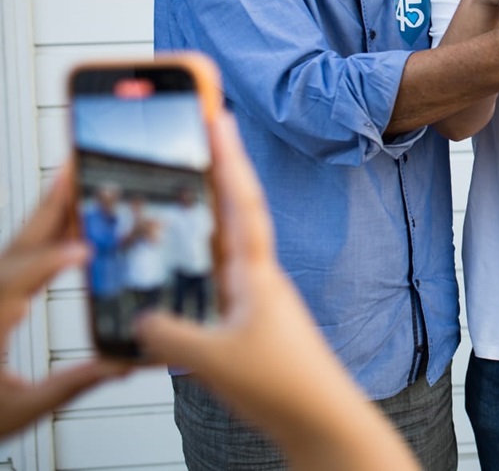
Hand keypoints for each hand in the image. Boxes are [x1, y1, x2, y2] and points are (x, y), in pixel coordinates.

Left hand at [0, 171, 128, 436]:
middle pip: (19, 244)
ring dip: (49, 212)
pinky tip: (64, 223)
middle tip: (78, 166)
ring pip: (17, 245)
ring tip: (76, 180)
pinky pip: (17, 258)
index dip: (51, 262)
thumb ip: (73, 383)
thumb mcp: (20, 409)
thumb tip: (122, 364)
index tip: (83, 250)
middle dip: (51, 203)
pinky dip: (43, 234)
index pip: (18, 282)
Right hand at [134, 112, 417, 469]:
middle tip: (199, 132)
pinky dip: (202, 261)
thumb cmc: (286, 387)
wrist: (323, 419)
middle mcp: (260, 278)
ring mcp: (259, 298)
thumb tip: (138, 322)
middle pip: (235, 212)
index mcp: (256, 274)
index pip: (241, 201)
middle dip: (216, 170)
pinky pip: (221, 278)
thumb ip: (171, 337)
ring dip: (209, 211)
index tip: (219, 116)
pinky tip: (185, 264)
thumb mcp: (216, 360)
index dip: (229, 157)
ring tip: (185, 182)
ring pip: (227, 244)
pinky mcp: (254, 322)